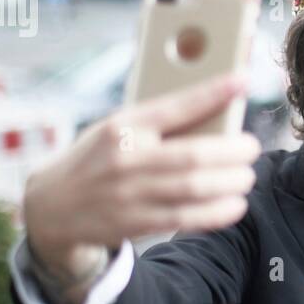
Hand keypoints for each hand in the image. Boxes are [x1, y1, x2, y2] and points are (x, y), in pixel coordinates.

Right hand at [24, 73, 262, 260]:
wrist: (52, 205)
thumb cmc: (97, 158)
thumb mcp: (116, 128)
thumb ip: (157, 122)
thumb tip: (214, 109)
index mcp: (123, 125)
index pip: (174, 105)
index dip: (212, 93)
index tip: (243, 81)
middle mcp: (126, 158)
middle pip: (193, 154)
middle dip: (233, 152)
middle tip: (252, 148)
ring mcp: (129, 193)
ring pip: (194, 188)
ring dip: (230, 183)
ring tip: (246, 177)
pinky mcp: (135, 222)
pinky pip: (186, 218)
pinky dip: (217, 212)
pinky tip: (235, 205)